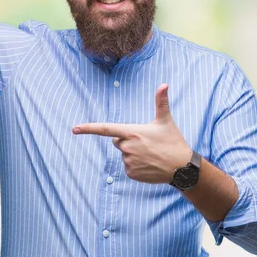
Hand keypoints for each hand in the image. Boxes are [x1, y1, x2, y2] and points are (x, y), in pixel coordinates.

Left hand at [72, 84, 191, 183]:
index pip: (105, 129)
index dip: (89, 128)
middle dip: (128, 140)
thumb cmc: (173, 141)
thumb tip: (164, 84)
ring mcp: (128, 161)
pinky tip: (150, 164)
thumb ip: (161, 102)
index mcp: (132, 132)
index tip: (74, 129)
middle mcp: (127, 147)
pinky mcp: (131, 173)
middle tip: (146, 142)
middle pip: (118, 141)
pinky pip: (128, 167)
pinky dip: (137, 165)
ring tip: (151, 154)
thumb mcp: (166, 121)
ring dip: (134, 153)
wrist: (181, 167)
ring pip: (124, 154)